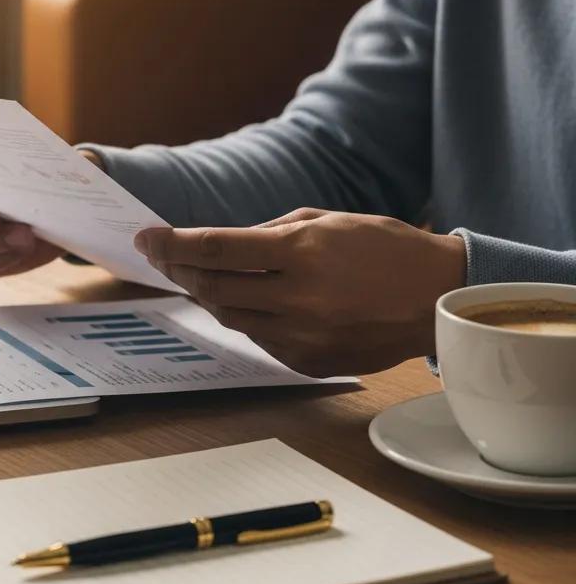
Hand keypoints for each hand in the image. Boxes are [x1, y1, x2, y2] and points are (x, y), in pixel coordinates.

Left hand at [134, 208, 466, 376]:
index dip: (171, 244)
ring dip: (205, 294)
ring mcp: (302, 337)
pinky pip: (258, 338)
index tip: (145, 239)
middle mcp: (297, 299)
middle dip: (178, 269)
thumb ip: (268, 233)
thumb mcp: (324, 221)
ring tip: (192, 275)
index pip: (215, 249)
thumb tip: (219, 246)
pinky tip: (240, 300)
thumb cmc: (384, 248)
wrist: (438, 299)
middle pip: (212, 287)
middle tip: (161, 256)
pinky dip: (243, 317)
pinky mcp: (308, 362)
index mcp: (301, 253)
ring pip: (229, 316)